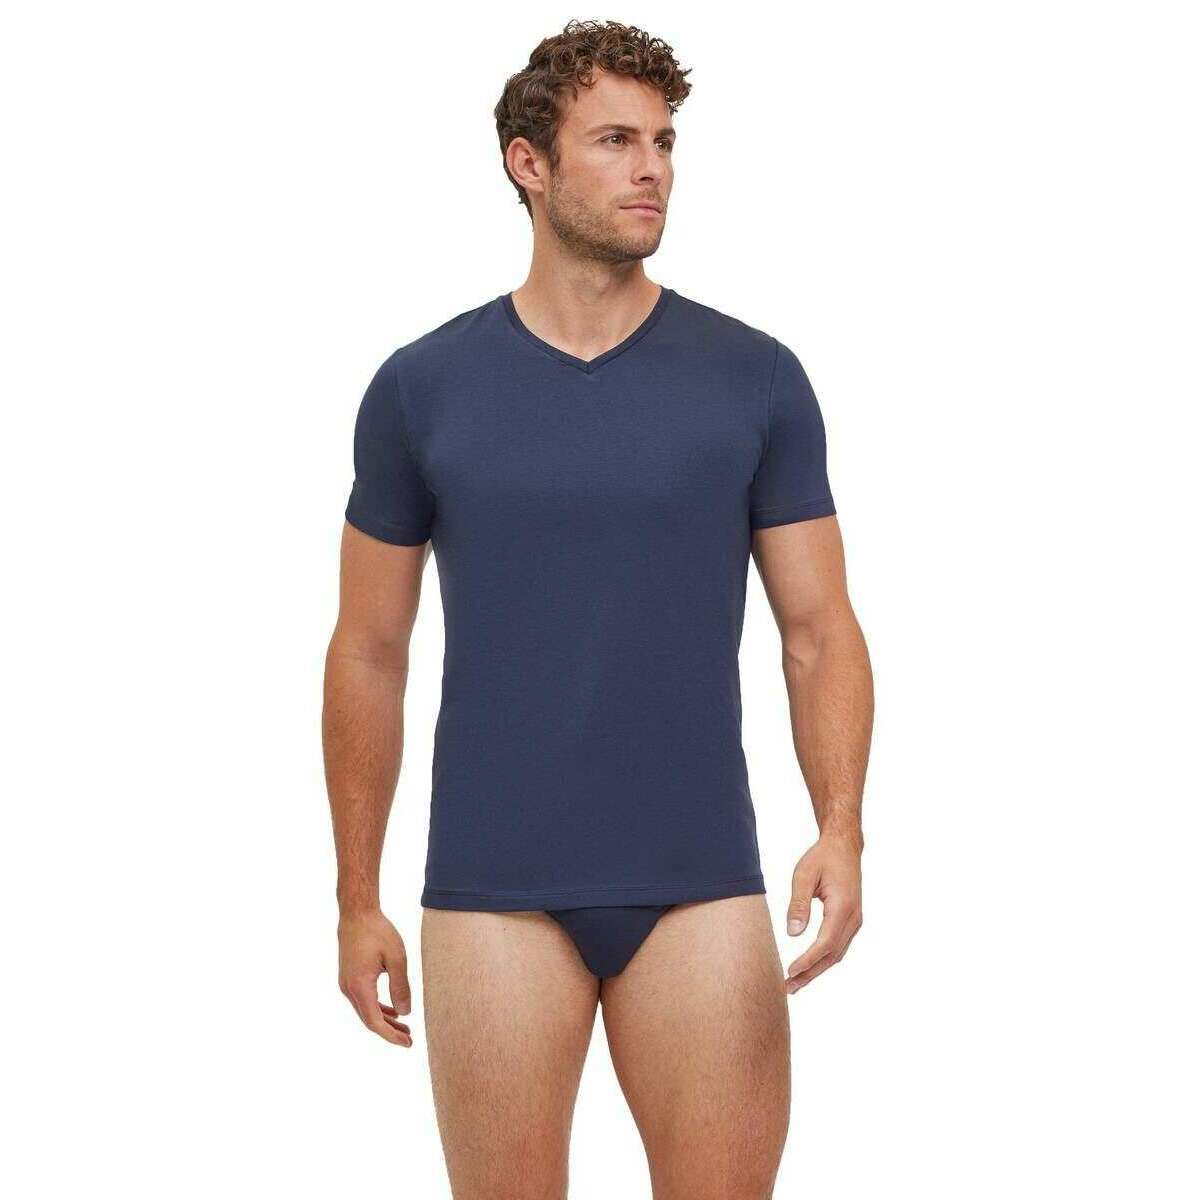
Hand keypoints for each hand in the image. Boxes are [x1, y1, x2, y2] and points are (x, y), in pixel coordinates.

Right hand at [338, 910, 413, 1045]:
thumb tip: (405, 1013)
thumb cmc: (378, 932)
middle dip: (389, 1031)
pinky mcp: (349, 978)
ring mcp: (346, 984)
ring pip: (365, 1011)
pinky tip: (392, 1010)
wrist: (356, 914)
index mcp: (360, 986)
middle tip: (410, 1039)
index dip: (391, 1036)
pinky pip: (363, 1000)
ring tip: (404, 1027)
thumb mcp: (396, 958)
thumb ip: (401, 987)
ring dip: (384, 1020)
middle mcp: (349, 989)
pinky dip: (377, 1008)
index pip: (374, 1022)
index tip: (408, 1043)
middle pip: (369, 1020)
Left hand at [783, 833, 862, 992]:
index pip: (825, 943)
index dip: (807, 961)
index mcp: (842, 907)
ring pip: (836, 953)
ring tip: (794, 983)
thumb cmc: (822, 858)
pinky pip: (838, 945)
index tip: (790, 971)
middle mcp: (853, 918)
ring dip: (816, 970)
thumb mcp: (803, 875)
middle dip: (810, 973)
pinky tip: (809, 966)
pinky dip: (823, 959)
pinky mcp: (851, 921)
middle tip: (788, 988)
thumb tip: (793, 934)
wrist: (844, 847)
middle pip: (832, 955)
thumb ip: (798, 904)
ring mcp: (855, 921)